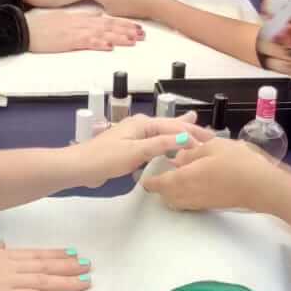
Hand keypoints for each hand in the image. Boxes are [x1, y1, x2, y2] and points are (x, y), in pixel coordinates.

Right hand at [0, 242, 90, 290]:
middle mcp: (10, 265)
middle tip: (88, 266)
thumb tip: (0, 245)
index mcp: (1, 254)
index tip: (71, 253)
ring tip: (86, 282)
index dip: (55, 254)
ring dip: (68, 281)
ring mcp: (9, 281)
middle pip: (45, 265)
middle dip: (68, 266)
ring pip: (45, 280)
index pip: (34, 254)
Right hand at [25, 9, 143, 52]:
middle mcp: (81, 23)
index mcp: (80, 18)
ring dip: (118, 37)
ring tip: (133, 40)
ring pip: (102, 33)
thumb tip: (95, 17)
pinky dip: (99, 44)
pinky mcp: (69, 41)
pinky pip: (87, 42)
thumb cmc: (42, 26)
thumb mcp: (64, 18)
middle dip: (127, 29)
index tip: (135, 26)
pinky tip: (109, 46)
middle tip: (142, 33)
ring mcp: (76, 31)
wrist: (26, 28)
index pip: (106, 20)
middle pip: (109, 26)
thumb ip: (80, 18)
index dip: (122, 23)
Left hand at [76, 113, 201, 187]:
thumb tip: (185, 137)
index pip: (174, 126)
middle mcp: (140, 126)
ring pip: (163, 135)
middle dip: (189, 129)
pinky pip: (154, 144)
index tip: (211, 139)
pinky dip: (166, 145)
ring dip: (179, 136)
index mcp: (142, 123)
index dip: (193, 132)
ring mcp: (135, 136)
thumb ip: (161, 144)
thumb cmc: (105, 158)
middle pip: (170, 127)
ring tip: (194, 134)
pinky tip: (170, 150)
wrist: (79, 167)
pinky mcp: (130, 148)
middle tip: (209, 135)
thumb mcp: (136, 151)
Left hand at [143, 137, 281, 212]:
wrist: (261, 186)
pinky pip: (187, 203)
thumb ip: (190, 153)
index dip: (148, 179)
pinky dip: (183, 195)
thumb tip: (176, 159)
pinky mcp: (209, 206)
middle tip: (158, 172)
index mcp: (183, 179)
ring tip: (174, 177)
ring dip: (170, 192)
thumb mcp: (211, 147)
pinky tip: (192, 182)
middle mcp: (187, 195)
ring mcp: (198, 203)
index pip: (157, 184)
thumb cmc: (236, 162)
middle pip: (164, 195)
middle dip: (158, 186)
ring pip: (175, 201)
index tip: (144, 172)